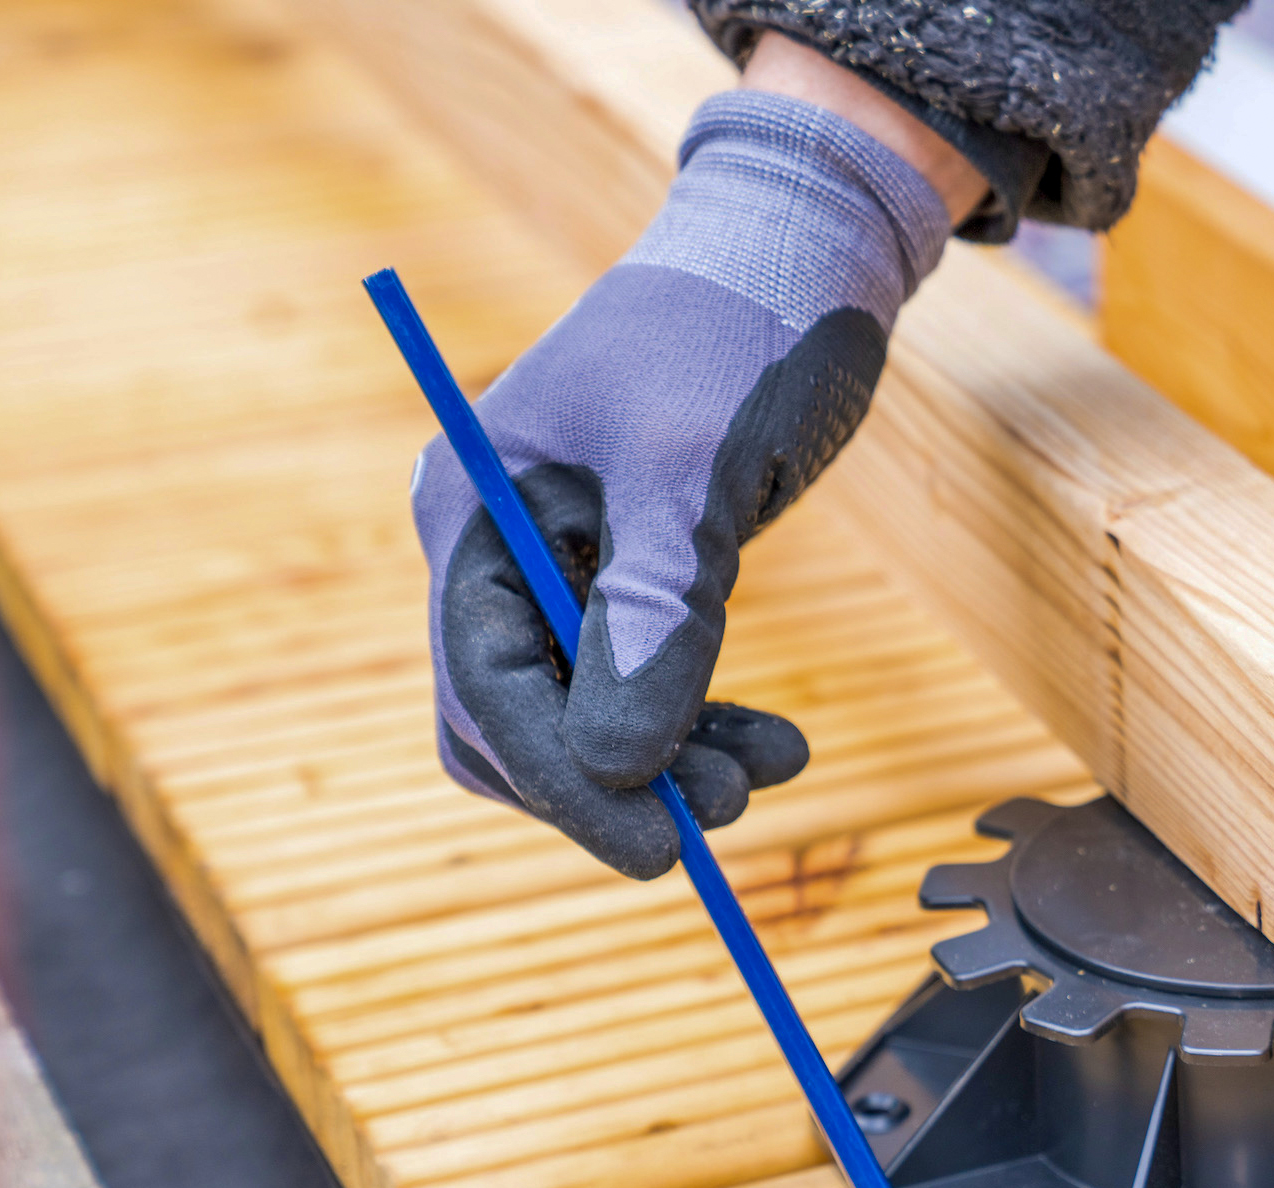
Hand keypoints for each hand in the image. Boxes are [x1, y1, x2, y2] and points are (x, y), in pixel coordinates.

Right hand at [411, 67, 960, 877]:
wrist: (800, 254)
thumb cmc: (737, 332)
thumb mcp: (691, 467)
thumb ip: (653, 612)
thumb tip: (617, 765)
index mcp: (473, 508)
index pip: (486, 687)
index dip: (565, 779)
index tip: (655, 847)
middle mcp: (497, 545)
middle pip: (515, 722)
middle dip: (611, 780)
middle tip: (721, 817)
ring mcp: (563, 566)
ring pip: (584, 718)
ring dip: (669, 764)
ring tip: (771, 770)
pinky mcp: (632, 576)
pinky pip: (640, 687)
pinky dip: (699, 724)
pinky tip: (774, 741)